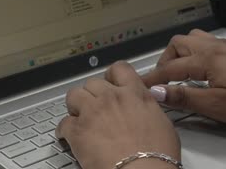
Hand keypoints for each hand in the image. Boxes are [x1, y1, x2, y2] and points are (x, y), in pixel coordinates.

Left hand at [56, 62, 180, 168]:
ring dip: (76, 105)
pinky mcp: (78, 130)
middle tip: (95, 105)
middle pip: (92, 82)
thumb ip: (148, 109)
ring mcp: (93, 112)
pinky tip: (68, 136)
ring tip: (79, 116)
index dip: (112, 75)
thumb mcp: (162, 123)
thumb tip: (144, 111)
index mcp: (134, 93)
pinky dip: (64, 130)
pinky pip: (63, 123)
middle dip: (92, 93)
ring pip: (74, 95)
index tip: (110, 82)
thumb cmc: (156, 155)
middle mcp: (112, 98)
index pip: (119, 69)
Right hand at [143, 30, 225, 126]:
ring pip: (193, 38)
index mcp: (206, 59)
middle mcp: (214, 46)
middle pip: (178, 43)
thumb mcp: (216, 105)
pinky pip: (206, 41)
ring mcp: (225, 46)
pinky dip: (195, 50)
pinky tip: (201, 66)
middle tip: (163, 78)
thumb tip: (158, 91)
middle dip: (165, 59)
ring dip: (181, 52)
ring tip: (180, 70)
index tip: (141, 84)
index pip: (170, 67)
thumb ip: (184, 97)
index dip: (153, 77)